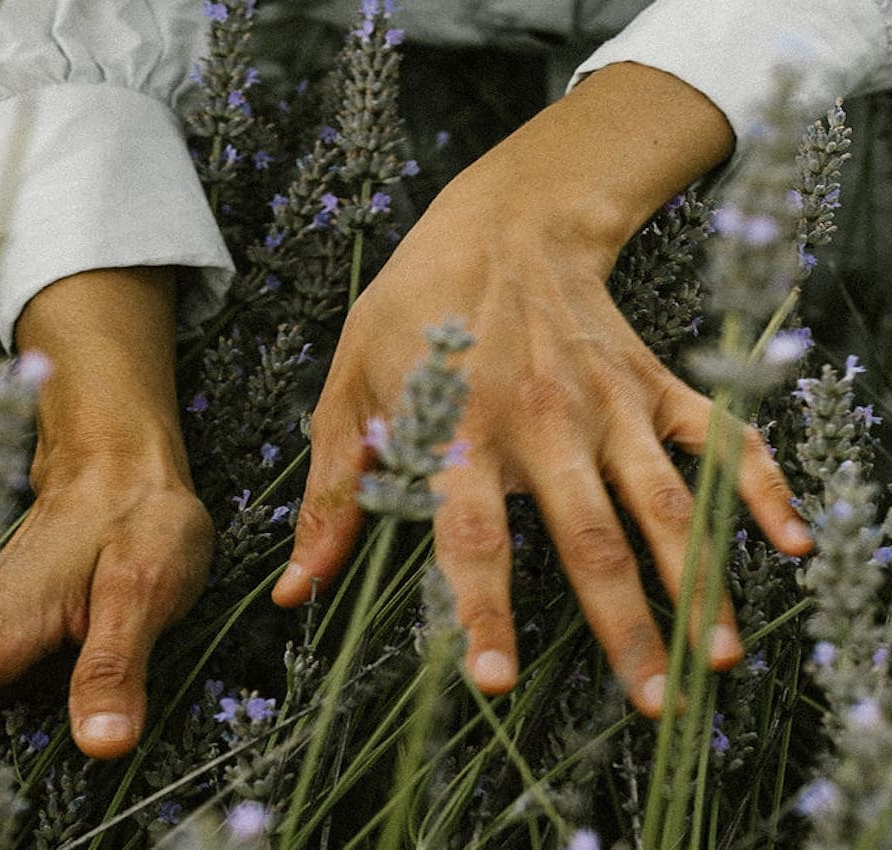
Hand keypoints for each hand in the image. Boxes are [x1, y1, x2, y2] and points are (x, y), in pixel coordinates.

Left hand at [272, 63, 813, 714]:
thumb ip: (334, 494)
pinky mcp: (652, 384)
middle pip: (590, 536)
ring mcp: (608, 403)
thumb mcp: (349, 391)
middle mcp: (542, 424)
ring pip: (662, 500)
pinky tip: (790, 542)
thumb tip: (296, 589)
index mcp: (460, 432)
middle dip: (625, 625)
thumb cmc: (412, 312)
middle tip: (654, 702)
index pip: (472, 538)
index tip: (497, 682)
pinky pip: (717, 436)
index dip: (484, 612)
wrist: (502, 222)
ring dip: (696, 579)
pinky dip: (758, 485)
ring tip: (718, 657)